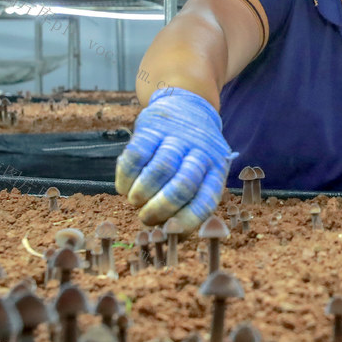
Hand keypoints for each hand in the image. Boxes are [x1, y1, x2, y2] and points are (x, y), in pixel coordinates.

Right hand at [115, 87, 234, 231]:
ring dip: (142, 194)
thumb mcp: (205, 171)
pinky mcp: (151, 127)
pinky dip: (126, 177)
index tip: (169, 231)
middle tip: (147, 218)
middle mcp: (200, 151)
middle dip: (160, 209)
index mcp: (217, 168)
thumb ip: (192, 200)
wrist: (187, 104)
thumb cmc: (193, 153)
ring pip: (158, 170)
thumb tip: (170, 236)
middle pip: (182, 185)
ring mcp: (176, 137)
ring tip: (135, 202)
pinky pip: (135, 155)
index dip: (186, 222)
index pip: (206, 201)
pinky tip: (124, 187)